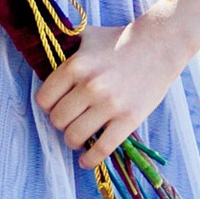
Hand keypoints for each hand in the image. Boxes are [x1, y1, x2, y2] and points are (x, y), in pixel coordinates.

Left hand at [36, 9, 191, 167]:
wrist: (158, 45)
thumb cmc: (118, 40)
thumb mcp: (85, 38)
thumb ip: (64, 50)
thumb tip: (41, 59)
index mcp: (75, 66)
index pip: (44, 100)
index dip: (48, 106)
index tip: (56, 106)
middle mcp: (90, 86)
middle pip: (57, 120)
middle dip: (61, 122)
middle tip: (70, 120)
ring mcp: (110, 105)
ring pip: (75, 136)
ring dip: (73, 140)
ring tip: (78, 136)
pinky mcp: (128, 119)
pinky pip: (102, 149)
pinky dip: (90, 160)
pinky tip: (85, 160)